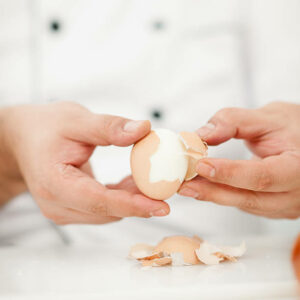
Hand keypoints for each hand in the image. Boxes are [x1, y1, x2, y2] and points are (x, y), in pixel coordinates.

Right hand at [2, 102, 168, 223]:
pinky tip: (136, 181)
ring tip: (153, 179)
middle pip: (108, 210)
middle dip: (140, 202)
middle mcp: (57, 204)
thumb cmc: (45, 127)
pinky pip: (104, 207)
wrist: (24, 139)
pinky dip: (123, 197)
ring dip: (133, 199)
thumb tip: (144, 129)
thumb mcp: (76, 120)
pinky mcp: (72, 208)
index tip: (162, 206)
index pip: (99, 201)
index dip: (133, 205)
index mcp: (55, 183)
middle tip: (168, 186)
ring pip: (108, 212)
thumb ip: (109, 127)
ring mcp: (64, 209)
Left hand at [179, 102, 299, 218]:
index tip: (201, 165)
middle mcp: (296, 192)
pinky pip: (245, 205)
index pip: (262, 175)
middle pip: (250, 197)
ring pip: (245, 204)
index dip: (229, 173)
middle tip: (184, 184)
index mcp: (299, 167)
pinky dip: (223, 195)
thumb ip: (233, 122)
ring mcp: (287, 205)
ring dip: (214, 194)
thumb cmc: (290, 127)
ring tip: (188, 184)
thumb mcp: (266, 116)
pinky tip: (205, 186)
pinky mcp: (275, 208)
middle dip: (213, 191)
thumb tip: (201, 135)